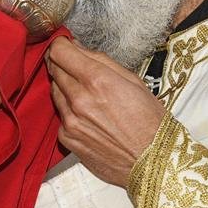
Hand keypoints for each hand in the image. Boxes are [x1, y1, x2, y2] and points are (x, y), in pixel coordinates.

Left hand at [46, 38, 164, 186]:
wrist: (153, 162)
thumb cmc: (149, 120)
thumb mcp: (133, 81)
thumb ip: (101, 61)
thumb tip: (77, 47)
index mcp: (97, 80)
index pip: (59, 51)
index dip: (61, 45)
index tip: (66, 46)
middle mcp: (79, 99)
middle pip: (54, 69)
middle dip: (62, 64)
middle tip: (77, 68)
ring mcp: (70, 121)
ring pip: (54, 92)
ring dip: (65, 87)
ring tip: (88, 94)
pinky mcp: (67, 139)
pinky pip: (60, 116)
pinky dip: (69, 112)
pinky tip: (88, 117)